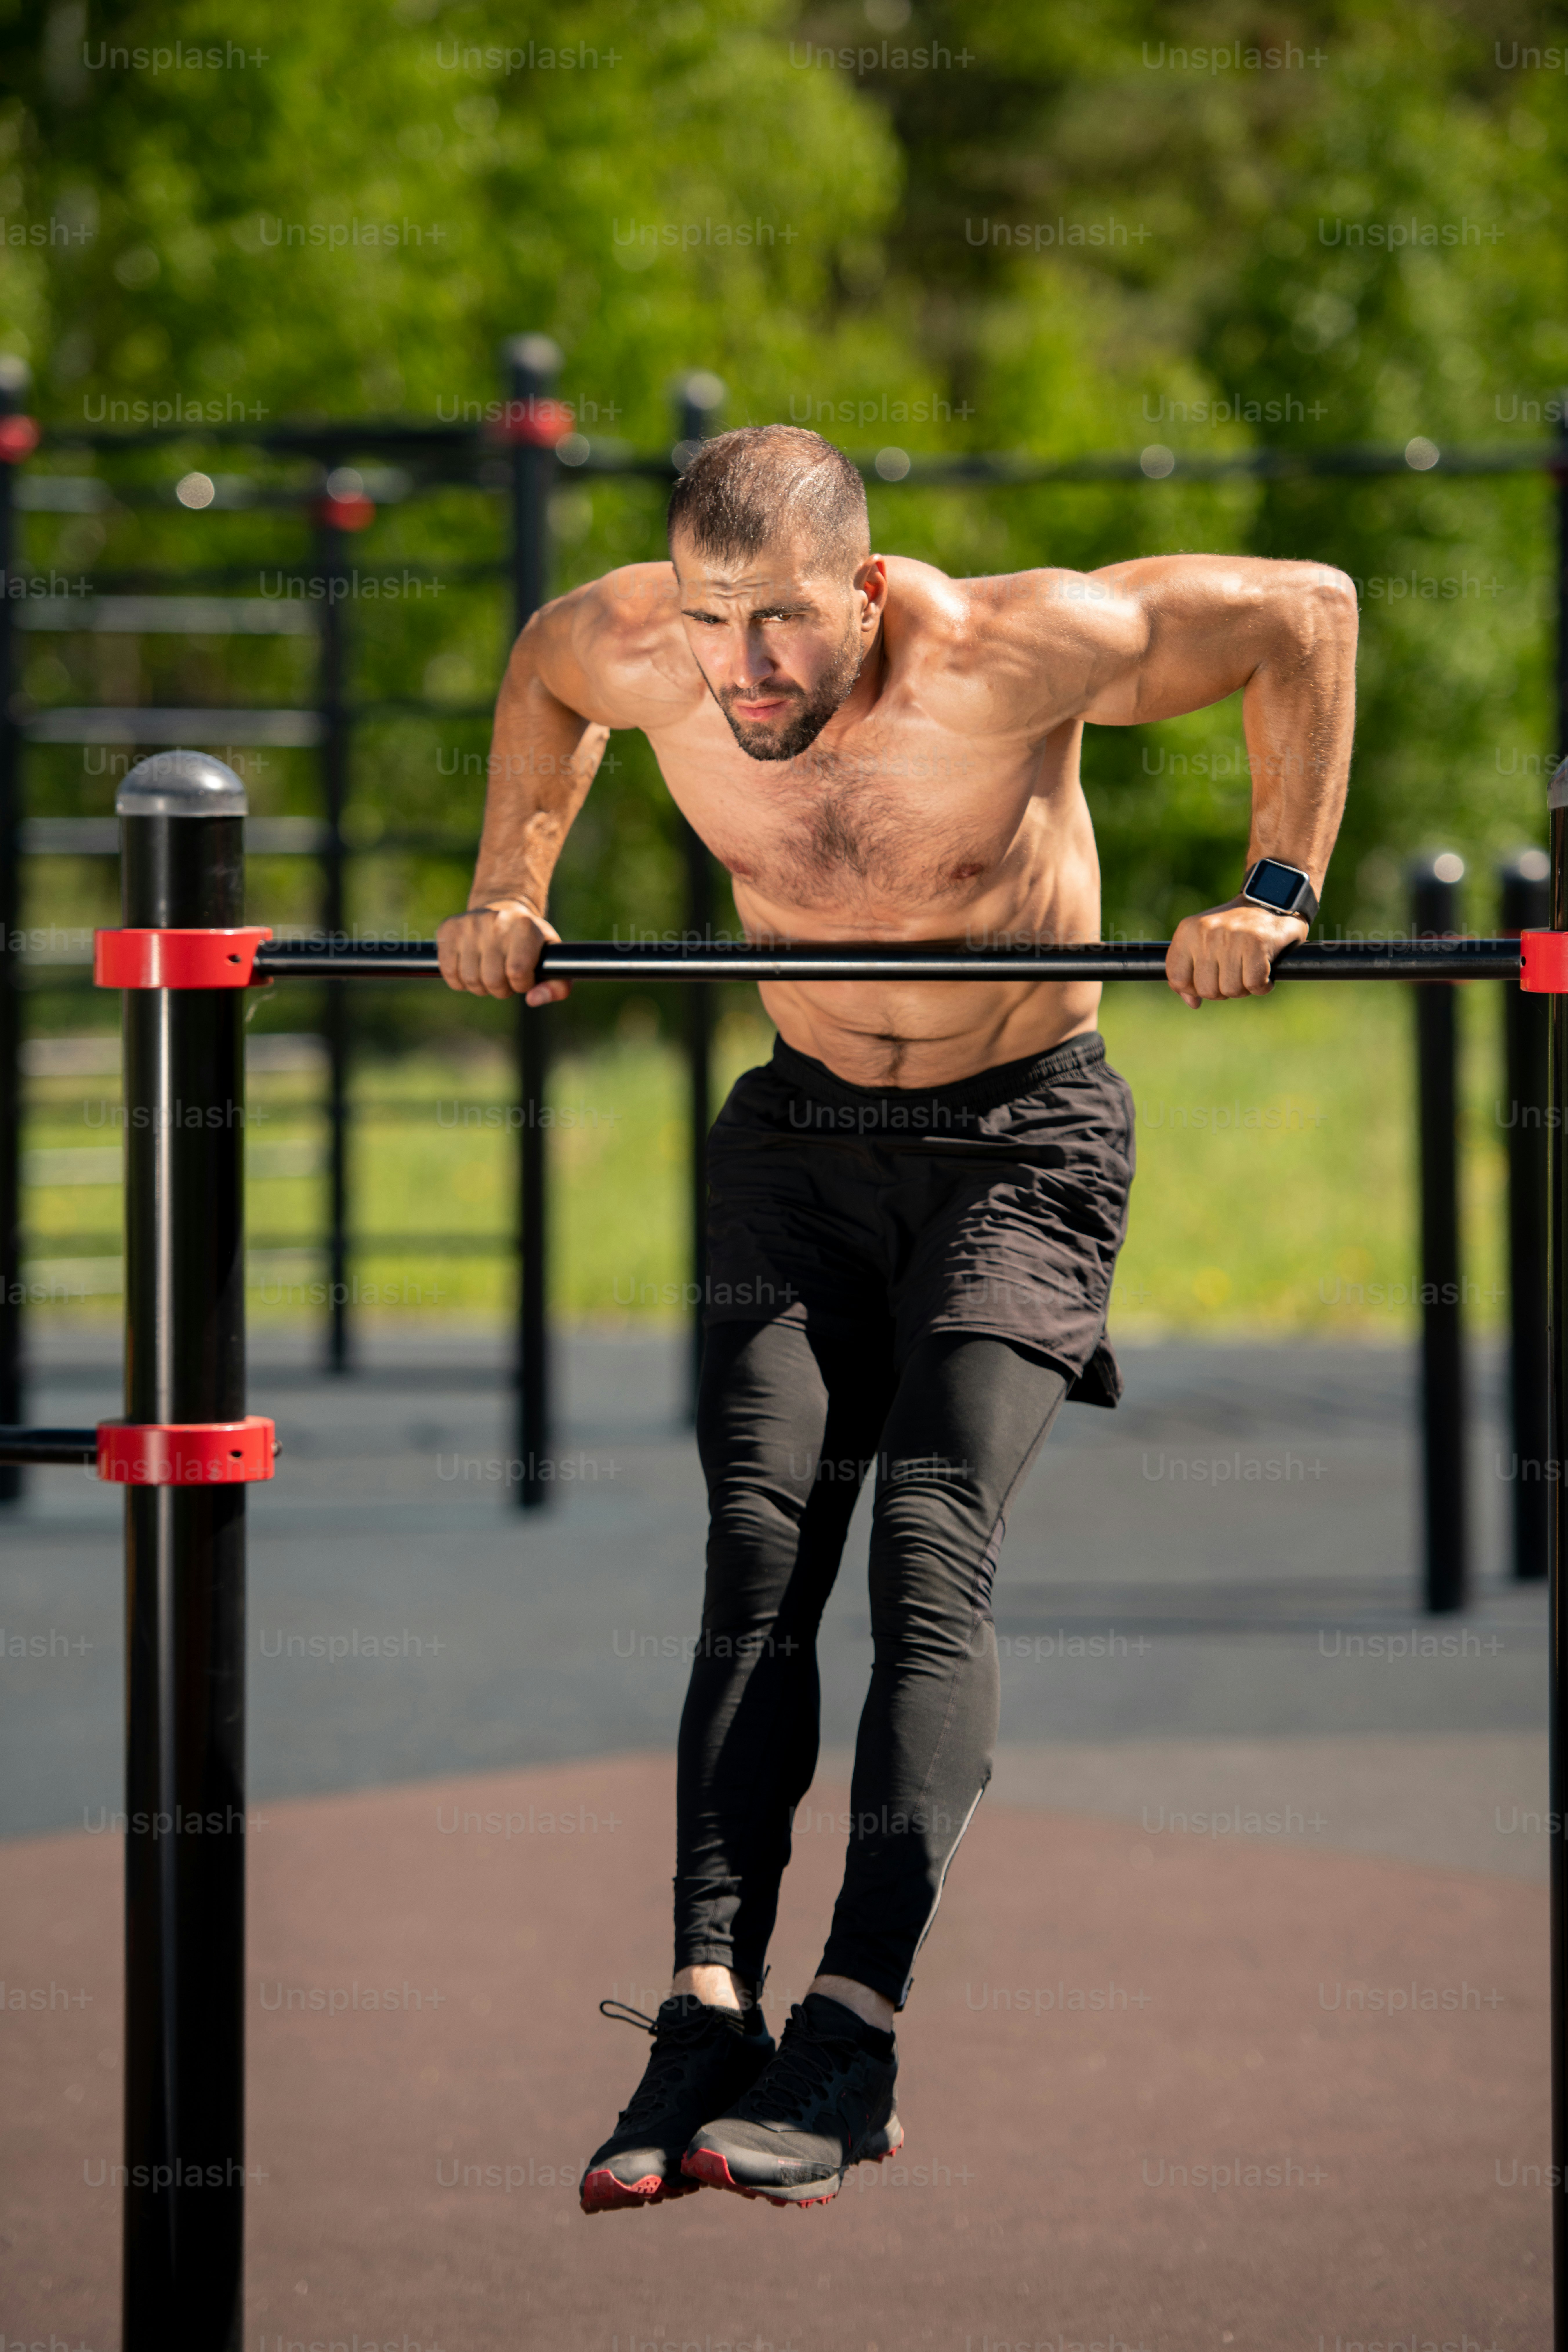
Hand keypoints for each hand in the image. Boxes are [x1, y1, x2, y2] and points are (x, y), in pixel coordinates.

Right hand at [436, 898, 567, 1004]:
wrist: (504, 909)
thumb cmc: (531, 943)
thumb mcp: (553, 960)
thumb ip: (557, 987)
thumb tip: (532, 1000)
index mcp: (524, 927)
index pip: (517, 973)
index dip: (520, 985)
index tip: (523, 977)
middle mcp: (495, 921)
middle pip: (492, 980)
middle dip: (500, 989)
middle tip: (505, 978)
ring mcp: (469, 924)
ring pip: (469, 979)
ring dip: (480, 986)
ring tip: (489, 973)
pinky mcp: (449, 929)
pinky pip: (449, 972)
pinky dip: (459, 981)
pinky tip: (471, 969)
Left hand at [1165, 896, 1307, 1008]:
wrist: (1272, 901)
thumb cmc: (1236, 929)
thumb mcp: (1204, 943)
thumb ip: (1190, 972)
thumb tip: (1192, 1003)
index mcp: (1187, 931)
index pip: (1178, 979)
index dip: (1194, 989)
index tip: (1211, 979)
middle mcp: (1206, 932)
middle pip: (1206, 990)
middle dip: (1223, 990)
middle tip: (1236, 973)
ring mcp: (1231, 937)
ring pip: (1230, 990)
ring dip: (1244, 988)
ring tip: (1250, 969)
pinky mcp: (1257, 943)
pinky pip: (1254, 985)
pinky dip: (1263, 986)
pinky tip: (1265, 971)